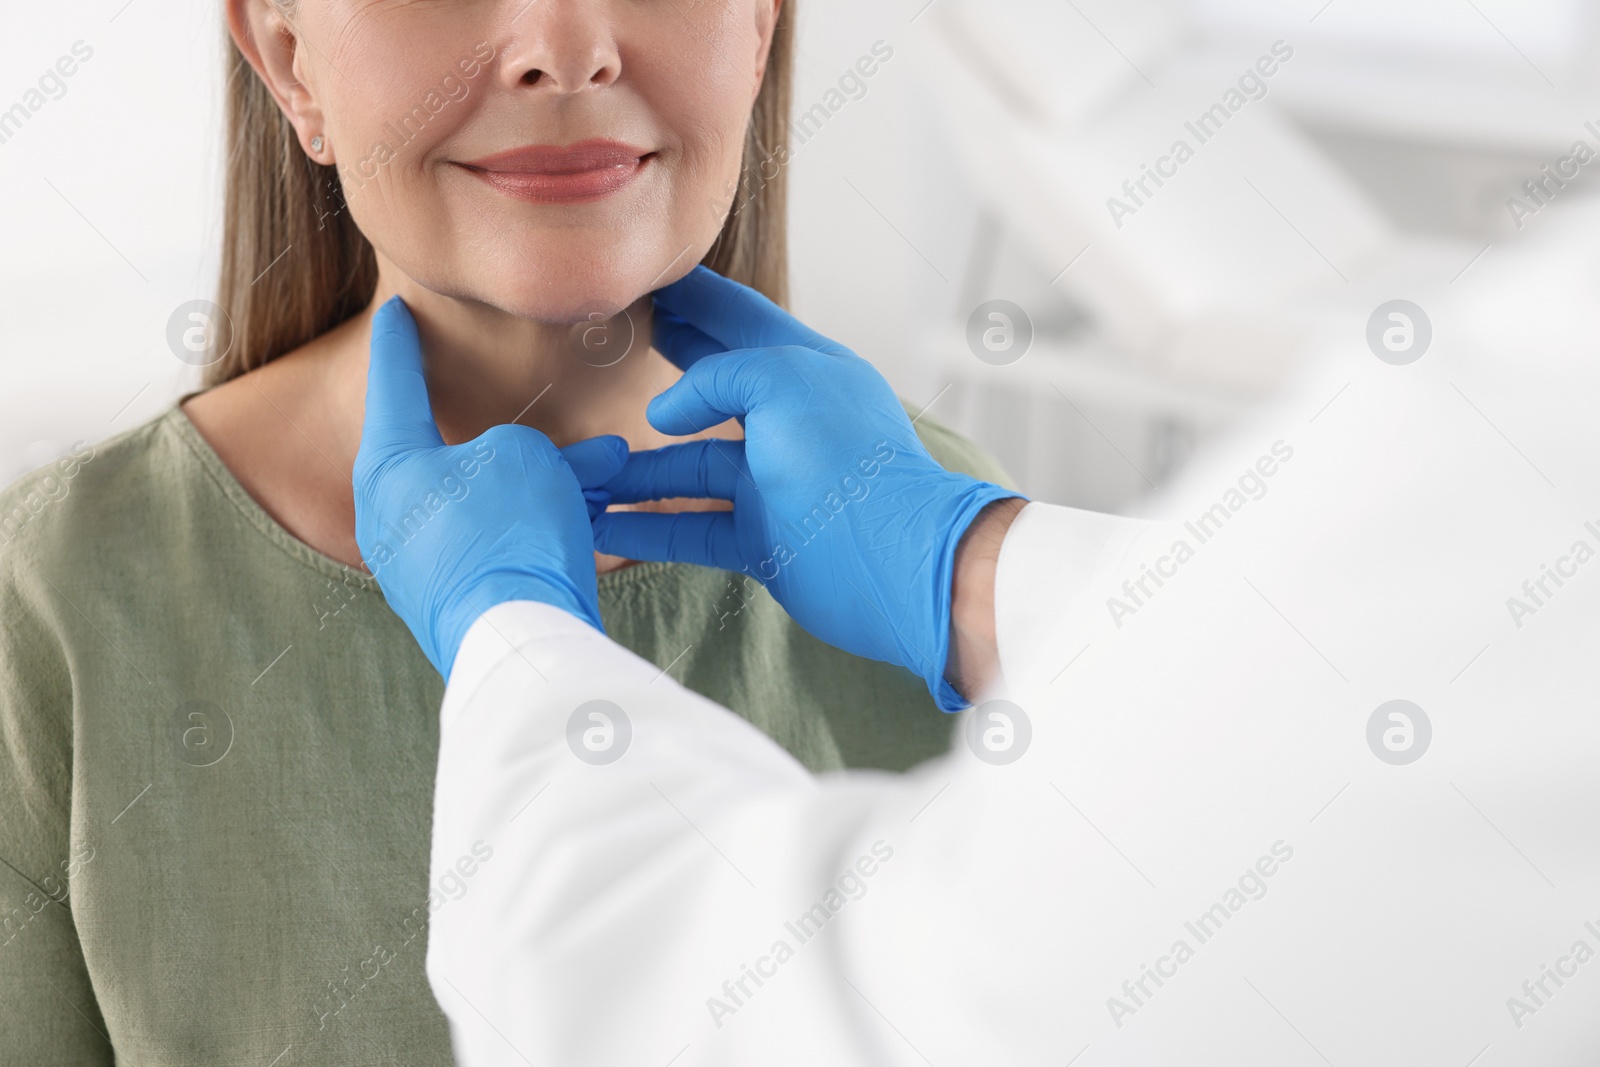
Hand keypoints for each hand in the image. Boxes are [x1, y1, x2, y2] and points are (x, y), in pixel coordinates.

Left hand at [354, 296, 627, 677]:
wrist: (518, 640)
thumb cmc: (507, 532)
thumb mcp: (522, 454)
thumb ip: (522, 446)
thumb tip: (543, 470)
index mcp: (388, 467)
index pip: (393, 383)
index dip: (399, 341)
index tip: (392, 312)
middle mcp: (391, 517)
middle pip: (456, 454)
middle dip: (521, 439)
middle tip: (555, 414)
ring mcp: (421, 566)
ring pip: (490, 502)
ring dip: (548, 483)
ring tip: (611, 471)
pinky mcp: (457, 602)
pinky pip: (501, 543)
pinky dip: (541, 524)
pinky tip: (594, 517)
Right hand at [593, 267, 1024, 710]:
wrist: (895, 564)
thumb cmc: (848, 463)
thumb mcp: (783, 384)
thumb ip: (716, 378)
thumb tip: (662, 415)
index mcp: (803, 370)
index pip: (738, 319)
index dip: (691, 299)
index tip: (645, 280)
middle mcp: (786, 423)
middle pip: (708, 390)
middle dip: (658, 371)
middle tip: (604, 349)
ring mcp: (773, 483)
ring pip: (688, 468)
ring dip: (633, 472)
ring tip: (578, 467)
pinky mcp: (762, 539)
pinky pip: (690, 528)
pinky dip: (646, 529)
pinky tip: (601, 525)